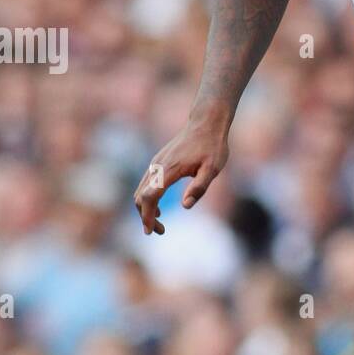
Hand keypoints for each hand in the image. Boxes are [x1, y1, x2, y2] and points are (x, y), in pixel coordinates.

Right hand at [134, 118, 229, 235]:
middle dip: (145, 216)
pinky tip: (158, 207)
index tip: (150, 231)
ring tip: (159, 223)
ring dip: (145, 209)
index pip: (150, 196)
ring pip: (140, 190)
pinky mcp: (157, 161)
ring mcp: (156, 163)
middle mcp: (157, 166)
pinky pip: (145, 184)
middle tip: (160, 232)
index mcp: (169, 169)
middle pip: (140, 196)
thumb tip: (185, 206)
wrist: (206, 122)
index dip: (147, 216)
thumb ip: (199, 187)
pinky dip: (147, 198)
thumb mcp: (213, 169)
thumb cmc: (212, 146)